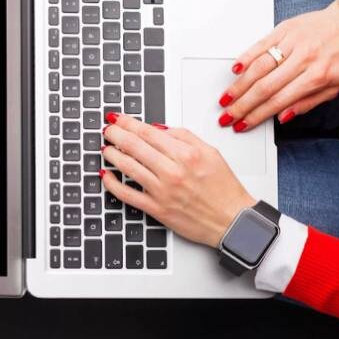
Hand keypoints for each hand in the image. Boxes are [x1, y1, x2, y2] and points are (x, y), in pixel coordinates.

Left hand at [101, 113, 255, 247]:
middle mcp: (172, 171)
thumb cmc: (224, 189)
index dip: (128, 123)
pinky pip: (127, 195)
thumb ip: (184, 136)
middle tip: (108, 130)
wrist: (232, 220)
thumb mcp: (211, 152)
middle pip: (134, 146)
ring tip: (106, 148)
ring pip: (127, 167)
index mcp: (186, 154)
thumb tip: (157, 128)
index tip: (118, 118)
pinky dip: (112, 184)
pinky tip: (106, 175)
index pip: (148, 132)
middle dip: (116, 134)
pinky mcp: (156, 209)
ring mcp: (162, 191)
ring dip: (112, 155)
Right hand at [219, 0, 338, 129]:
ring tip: (226, 98)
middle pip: (264, 87)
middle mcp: (303, 59)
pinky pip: (260, 44)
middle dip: (242, 105)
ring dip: (239, 85)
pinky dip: (245, 57)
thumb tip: (284, 116)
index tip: (243, 124)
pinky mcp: (285, 28)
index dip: (257, 115)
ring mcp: (292, 43)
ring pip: (259, 67)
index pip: (278, 101)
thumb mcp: (337, 86)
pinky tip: (235, 69)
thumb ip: (309, 102)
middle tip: (227, 116)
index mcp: (317, 77)